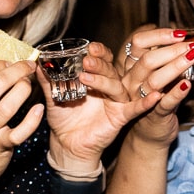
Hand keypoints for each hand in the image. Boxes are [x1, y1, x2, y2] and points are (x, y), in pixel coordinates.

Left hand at [43, 40, 158, 169]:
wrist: (67, 145)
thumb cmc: (64, 119)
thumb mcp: (53, 97)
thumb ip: (48, 81)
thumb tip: (38, 64)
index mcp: (94, 77)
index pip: (101, 59)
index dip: (97, 51)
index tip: (88, 47)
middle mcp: (108, 86)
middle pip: (109, 70)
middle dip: (98, 64)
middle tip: (86, 60)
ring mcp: (116, 101)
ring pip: (116, 86)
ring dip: (104, 80)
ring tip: (87, 78)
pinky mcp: (121, 117)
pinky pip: (136, 109)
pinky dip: (145, 103)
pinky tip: (155, 97)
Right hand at [116, 25, 193, 148]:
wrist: (151, 133)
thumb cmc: (157, 99)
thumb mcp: (159, 76)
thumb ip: (168, 60)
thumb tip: (190, 41)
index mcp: (132, 68)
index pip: (138, 43)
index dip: (159, 35)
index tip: (180, 32)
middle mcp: (132, 82)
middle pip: (147, 60)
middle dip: (172, 49)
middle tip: (193, 44)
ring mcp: (141, 99)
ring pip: (154, 80)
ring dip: (175, 66)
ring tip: (193, 57)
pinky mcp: (154, 115)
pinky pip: (163, 103)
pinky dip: (176, 93)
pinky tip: (188, 84)